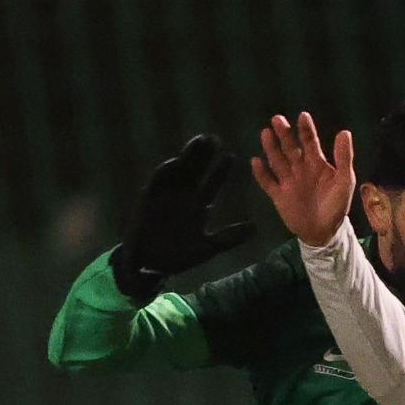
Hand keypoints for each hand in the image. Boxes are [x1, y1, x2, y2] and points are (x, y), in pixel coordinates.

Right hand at [112, 134, 254, 299]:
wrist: (150, 266)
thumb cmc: (178, 256)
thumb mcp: (209, 247)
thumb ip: (230, 237)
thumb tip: (256, 228)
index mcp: (197, 206)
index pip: (211, 183)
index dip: (220, 170)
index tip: (231, 156)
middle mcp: (183, 197)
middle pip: (194, 171)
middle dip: (203, 156)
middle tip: (213, 139)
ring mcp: (166, 197)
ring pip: (177, 172)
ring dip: (185, 157)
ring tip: (194, 144)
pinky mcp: (149, 201)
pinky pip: (156, 184)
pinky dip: (164, 174)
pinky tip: (174, 163)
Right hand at [249, 113, 355, 247]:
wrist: (325, 232)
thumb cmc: (337, 205)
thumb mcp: (344, 181)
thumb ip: (344, 158)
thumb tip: (345, 132)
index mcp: (316, 164)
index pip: (310, 142)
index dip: (306, 129)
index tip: (303, 115)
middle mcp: (299, 168)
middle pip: (290, 147)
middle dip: (284, 133)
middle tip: (277, 119)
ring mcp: (287, 180)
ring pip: (277, 160)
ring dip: (271, 147)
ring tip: (266, 133)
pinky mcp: (278, 194)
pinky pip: (267, 182)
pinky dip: (261, 173)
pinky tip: (256, 161)